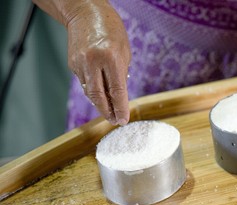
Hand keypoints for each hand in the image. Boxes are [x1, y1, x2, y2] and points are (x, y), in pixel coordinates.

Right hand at [33, 0, 130, 125]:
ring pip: (90, 92)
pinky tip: (100, 94)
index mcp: (111, 57)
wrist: (86, 13)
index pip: (116, 90)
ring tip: (109, 111)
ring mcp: (80, 63)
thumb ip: (122, 74)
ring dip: (100, 104)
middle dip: (108, 112)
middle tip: (115, 121)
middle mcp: (93, 61)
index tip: (123, 119)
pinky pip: (85, 82)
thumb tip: (120, 97)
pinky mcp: (72, 64)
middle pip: (98, 96)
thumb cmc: (111, 30)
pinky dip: (93, 90)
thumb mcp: (125, 51)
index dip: (120, 108)